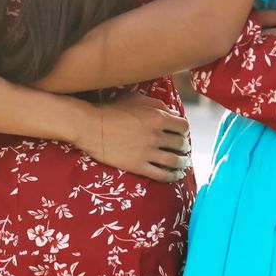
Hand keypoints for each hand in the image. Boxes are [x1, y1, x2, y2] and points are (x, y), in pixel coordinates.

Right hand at [76, 93, 190, 182]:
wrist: (91, 127)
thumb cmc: (113, 109)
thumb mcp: (137, 99)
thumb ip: (158, 104)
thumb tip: (174, 113)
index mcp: (158, 117)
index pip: (183, 126)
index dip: (184, 131)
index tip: (181, 134)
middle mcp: (155, 135)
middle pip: (180, 144)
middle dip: (183, 147)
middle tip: (183, 149)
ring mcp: (147, 152)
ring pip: (174, 161)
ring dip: (182, 163)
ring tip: (183, 163)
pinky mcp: (138, 166)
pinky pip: (161, 175)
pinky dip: (172, 176)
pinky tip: (175, 175)